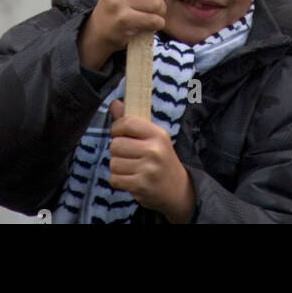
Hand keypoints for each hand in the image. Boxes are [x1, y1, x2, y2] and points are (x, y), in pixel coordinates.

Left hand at [107, 98, 195, 222]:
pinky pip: (114, 179)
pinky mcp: (141, 186)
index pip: (127, 123)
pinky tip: (129, 178)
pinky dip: (117, 180)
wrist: (178, 189)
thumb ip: (132, 121)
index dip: (116, 128)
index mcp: (157, 134)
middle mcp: (154, 150)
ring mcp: (148, 169)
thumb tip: (114, 103)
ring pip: (113, 163)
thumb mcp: (153, 137)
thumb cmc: (161, 159)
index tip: (118, 133)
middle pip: (116, 144)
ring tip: (129, 167)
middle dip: (116, 150)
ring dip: (117, 166)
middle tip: (126, 154)